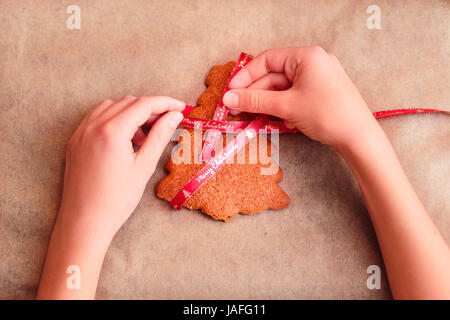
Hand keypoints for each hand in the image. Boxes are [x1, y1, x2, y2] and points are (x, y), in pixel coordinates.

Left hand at [61, 95, 183, 236]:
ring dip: (131, 113)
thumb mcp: (144, 167)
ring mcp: (81, 132)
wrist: (85, 221)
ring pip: (112, 107)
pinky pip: (97, 117)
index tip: (181, 107)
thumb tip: (174, 116)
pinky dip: (114, 119)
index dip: (166, 103)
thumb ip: (159, 136)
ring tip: (143, 135)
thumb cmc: (116, 199)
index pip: (144, 105)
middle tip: (167, 123)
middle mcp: (93, 125)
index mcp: (112, 131)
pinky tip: (125, 138)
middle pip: (128, 102)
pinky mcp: (75, 141)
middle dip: (150, 108)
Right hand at [223, 47, 377, 148]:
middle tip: (236, 110)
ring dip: (268, 104)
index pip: (267, 60)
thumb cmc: (326, 115)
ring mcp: (319, 79)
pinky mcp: (321, 94)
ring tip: (254, 119)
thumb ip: (255, 101)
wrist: (360, 138)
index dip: (245, 76)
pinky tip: (282, 123)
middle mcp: (313, 62)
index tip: (230, 92)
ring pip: (283, 89)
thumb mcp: (286, 106)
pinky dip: (284, 108)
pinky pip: (295, 97)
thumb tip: (228, 99)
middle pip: (274, 76)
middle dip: (255, 95)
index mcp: (306, 56)